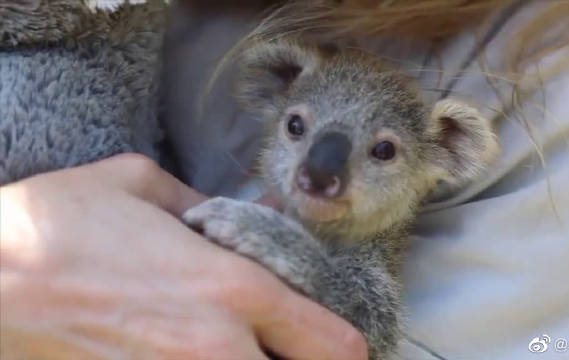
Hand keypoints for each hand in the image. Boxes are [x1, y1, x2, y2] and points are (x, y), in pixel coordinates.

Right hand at [0, 154, 366, 359]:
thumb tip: (258, 212)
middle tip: (299, 349)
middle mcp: (218, 348)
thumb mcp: (142, 185)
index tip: (343, 343)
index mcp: (232, 288)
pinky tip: (199, 355)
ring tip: (254, 349)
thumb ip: (213, 204)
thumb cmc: (60, 222)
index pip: (333, 342)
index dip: (349, 349)